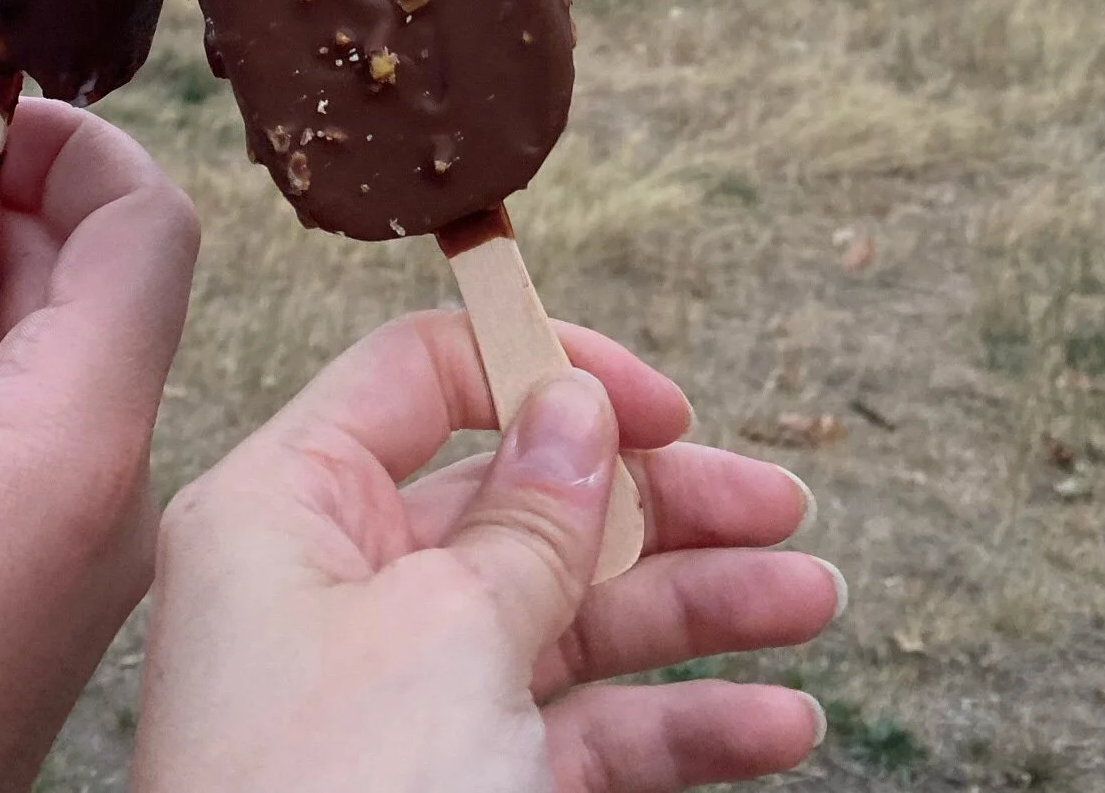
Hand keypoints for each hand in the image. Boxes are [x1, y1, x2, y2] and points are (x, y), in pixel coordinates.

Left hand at [137, 310, 838, 792]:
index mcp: (289, 512)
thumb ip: (530, 516)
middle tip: (782, 505)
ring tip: (815, 601)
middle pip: (523, 502)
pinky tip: (775, 727)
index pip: (421, 380)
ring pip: (571, 618)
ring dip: (697, 608)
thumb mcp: (444, 632)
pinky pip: (582, 733)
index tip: (664, 408)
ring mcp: (404, 702)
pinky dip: (678, 726)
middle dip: (661, 504)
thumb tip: (577, 405)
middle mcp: (341, 592)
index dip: (545, 372)